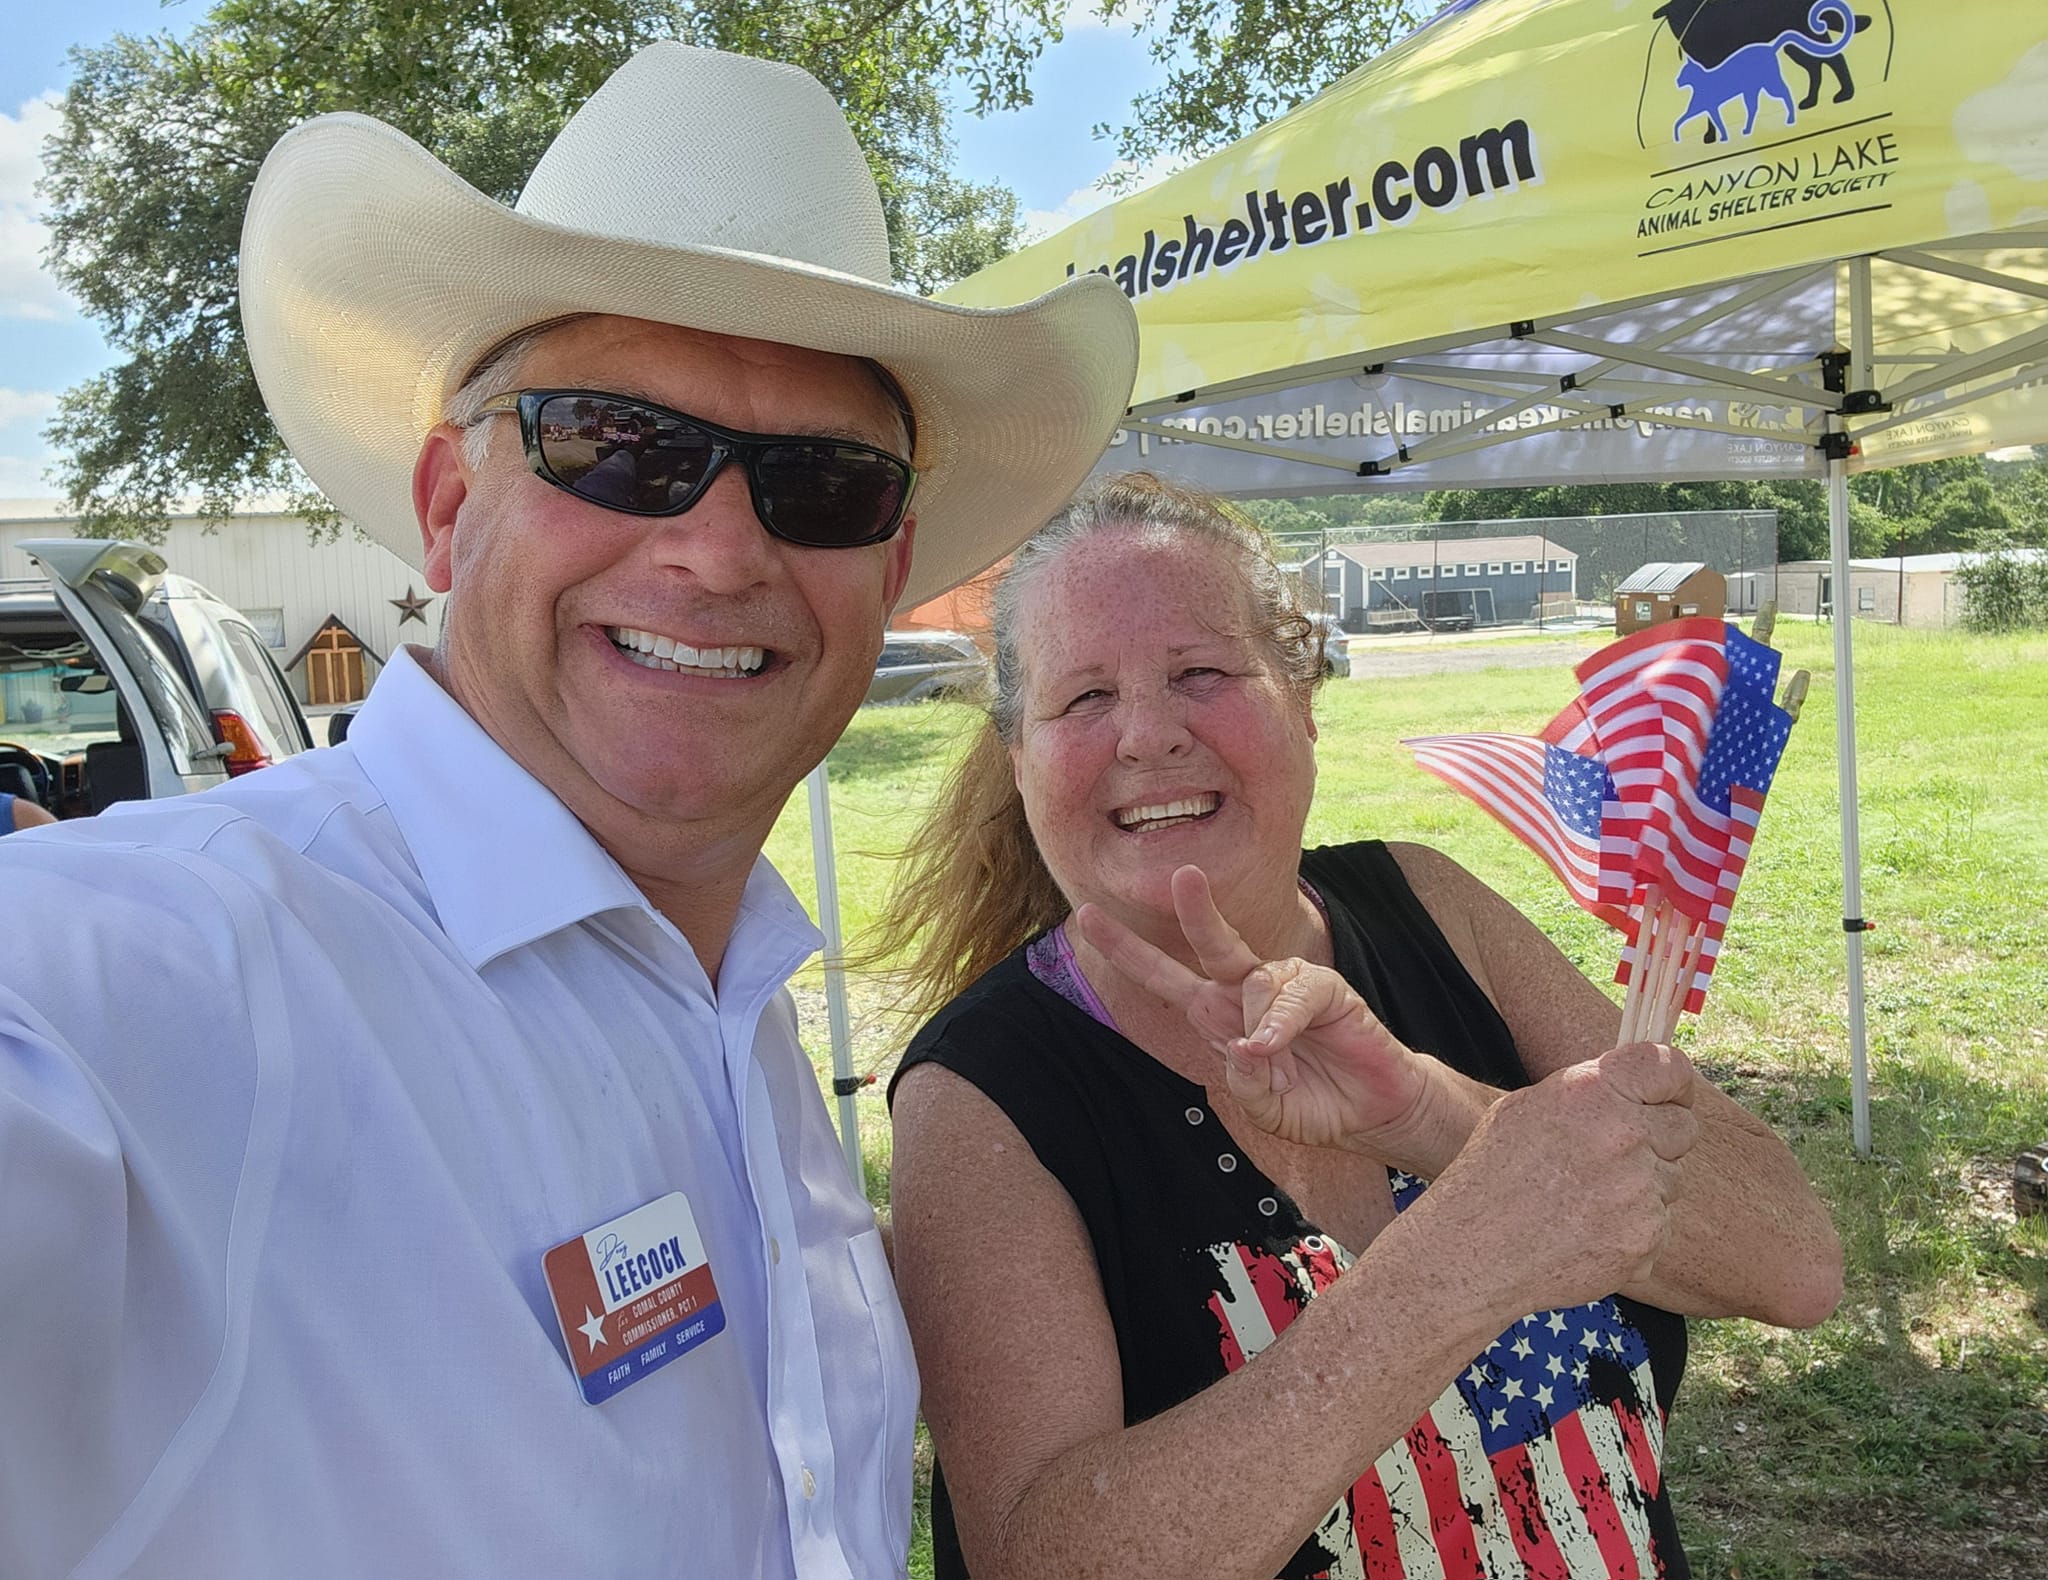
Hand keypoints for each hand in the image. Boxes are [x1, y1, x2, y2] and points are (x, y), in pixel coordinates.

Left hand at [1072, 865, 1426, 1151]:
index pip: (1165, 977)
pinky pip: (1292, 994)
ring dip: (1258, 1027)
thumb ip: (1243, 1081)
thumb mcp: (1263, 1107)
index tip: (1087, 914)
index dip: (1128, 949)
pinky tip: (1280, 1045)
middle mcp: (1245, 992)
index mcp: (1218, 1016)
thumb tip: (1243, 1045)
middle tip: (1183, 875)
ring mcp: (1285, 986)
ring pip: (1253, 979)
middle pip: (1210, 945)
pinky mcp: (1324, 988)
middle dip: (1195, 911)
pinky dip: (1281, 1023)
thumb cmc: (1312, 1104)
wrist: (1372, 1114)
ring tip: (1277, 1061)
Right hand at [1428, 1042, 1700, 1315]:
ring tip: (1587, 1201)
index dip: (1673, 1082)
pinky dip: (1632, 1231)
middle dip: (1659, 1139)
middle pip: (1684, 1127)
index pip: (1669, 1067)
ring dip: (1643, 1189)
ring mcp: (1638, 1191)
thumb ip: (1589, 1092)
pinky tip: (1588, 1233)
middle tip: (1617, 1157)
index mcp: (1592, 1092)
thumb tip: (1634, 1087)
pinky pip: (1659, 1227)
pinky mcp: (1644, 1239)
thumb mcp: (1527, 1108)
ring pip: (1671, 1181)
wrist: (1471, 1250)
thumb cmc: (1492, 1174)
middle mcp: (1623, 1135)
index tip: (1666, 1095)